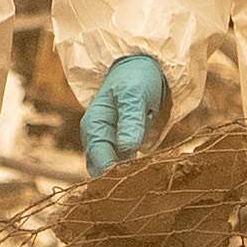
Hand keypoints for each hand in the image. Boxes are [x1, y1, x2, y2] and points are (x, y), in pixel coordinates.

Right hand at [78, 52, 171, 173]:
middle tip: (146, 180)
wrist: (144, 66)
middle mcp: (98, 139)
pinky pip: (127, 166)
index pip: (100, 162)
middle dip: (122, 179)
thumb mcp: (134, 95)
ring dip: (131, 176)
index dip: (116, 173)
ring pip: (115, 172)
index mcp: (94, 127)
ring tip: (150, 176)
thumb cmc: (136, 77)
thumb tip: (126, 148)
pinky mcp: (125, 146)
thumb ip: (130, 122)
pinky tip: (152, 170)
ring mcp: (111, 144)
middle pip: (104, 172)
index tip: (137, 176)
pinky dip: (137, 170)